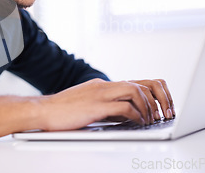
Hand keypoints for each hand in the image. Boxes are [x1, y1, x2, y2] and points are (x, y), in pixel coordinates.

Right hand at [38, 79, 171, 130]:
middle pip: (141, 83)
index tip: (160, 107)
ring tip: (151, 120)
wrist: (42, 110)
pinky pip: (124, 107)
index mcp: (102, 85)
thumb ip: (106, 106)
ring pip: (135, 91)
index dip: (152, 94)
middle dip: (157, 99)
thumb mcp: (88, 105)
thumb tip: (125, 115)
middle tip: (162, 114)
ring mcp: (100, 94)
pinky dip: (136, 115)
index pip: (135, 82)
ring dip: (148, 107)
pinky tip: (138, 123)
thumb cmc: (62, 111)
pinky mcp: (96, 106)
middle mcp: (103, 86)